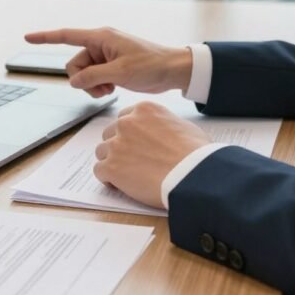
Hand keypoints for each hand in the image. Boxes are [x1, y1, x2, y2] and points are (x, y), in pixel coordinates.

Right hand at [24, 27, 192, 97]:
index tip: (27, 37)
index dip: (45, 37)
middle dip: (83, 80)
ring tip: (111, 88)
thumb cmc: (152, 65)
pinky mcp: (111, 66)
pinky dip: (99, 86)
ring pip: (83, 74)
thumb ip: (94, 77)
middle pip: (74, 64)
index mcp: (101, 37)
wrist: (173, 70)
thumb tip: (74, 81)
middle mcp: (100, 44)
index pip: (67, 35)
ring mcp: (105, 56)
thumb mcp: (121, 72)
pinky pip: (93, 78)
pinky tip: (114, 88)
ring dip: (92, 85)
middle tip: (103, 87)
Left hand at [94, 101, 210, 208]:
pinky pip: (99, 171)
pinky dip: (107, 178)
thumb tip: (162, 132)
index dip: (129, 133)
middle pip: (110, 133)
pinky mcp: (111, 167)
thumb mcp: (183, 126)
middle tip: (131, 160)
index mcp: (144, 110)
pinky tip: (119, 184)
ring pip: (102, 152)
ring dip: (111, 161)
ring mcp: (117, 145)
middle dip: (118, 146)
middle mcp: (126, 123)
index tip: (135, 144)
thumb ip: (163, 124)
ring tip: (126, 174)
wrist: (192, 175)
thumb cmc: (195, 153)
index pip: (125, 118)